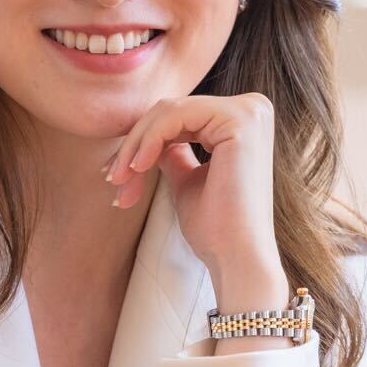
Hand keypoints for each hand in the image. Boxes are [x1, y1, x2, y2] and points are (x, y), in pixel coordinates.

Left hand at [103, 91, 284, 307]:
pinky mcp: (240, 120)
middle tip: (113, 179)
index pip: (178, 117)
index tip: (116, 174)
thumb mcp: (187, 180)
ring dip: (136, 146)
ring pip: (169, 111)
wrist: (236, 258)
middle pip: (171, 110)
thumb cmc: (215, 228)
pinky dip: (148, 141)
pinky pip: (175, 116)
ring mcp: (249, 111)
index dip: (142, 142)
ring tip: (120, 180)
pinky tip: (137, 168)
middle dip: (135, 145)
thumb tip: (151, 139)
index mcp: (243, 121)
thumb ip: (173, 153)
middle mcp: (253, 108)